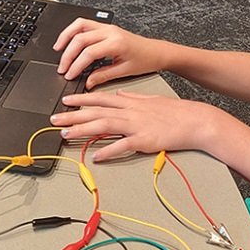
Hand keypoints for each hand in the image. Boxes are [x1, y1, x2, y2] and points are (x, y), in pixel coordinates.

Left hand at [51, 90, 219, 160]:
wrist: (195, 120)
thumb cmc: (176, 112)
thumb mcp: (151, 99)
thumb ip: (133, 96)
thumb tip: (119, 92)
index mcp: (130, 102)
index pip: (100, 99)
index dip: (81, 99)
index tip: (65, 101)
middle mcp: (130, 112)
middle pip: (96, 112)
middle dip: (73, 115)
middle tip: (54, 118)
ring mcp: (136, 125)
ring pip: (103, 126)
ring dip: (83, 130)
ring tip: (66, 134)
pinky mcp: (144, 140)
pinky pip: (123, 146)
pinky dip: (109, 151)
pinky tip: (97, 156)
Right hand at [53, 18, 165, 88]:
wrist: (156, 52)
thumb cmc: (145, 60)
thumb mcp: (124, 71)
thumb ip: (103, 76)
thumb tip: (87, 82)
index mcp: (116, 43)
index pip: (88, 53)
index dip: (76, 65)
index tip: (69, 75)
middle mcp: (111, 32)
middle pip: (80, 39)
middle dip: (68, 55)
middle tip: (62, 68)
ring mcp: (108, 27)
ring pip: (80, 25)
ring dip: (66, 37)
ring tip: (58, 50)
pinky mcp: (106, 27)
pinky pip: (85, 23)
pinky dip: (74, 30)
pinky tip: (68, 40)